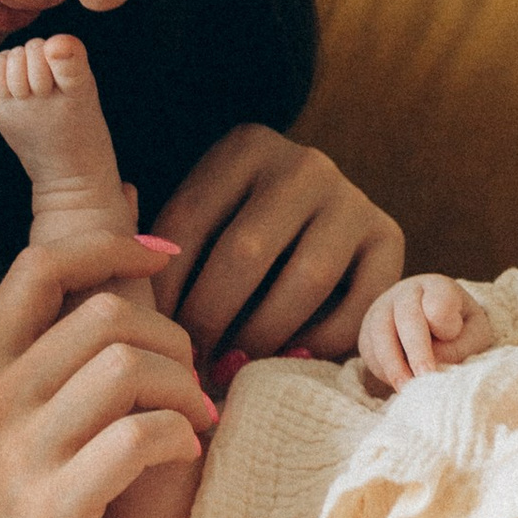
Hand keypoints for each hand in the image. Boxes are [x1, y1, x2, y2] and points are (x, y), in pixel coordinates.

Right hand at [0, 234, 217, 517]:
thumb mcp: (7, 431)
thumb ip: (51, 359)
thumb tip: (118, 266)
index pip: (41, 263)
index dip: (110, 243)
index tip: (163, 257)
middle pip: (104, 311)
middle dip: (170, 335)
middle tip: (190, 380)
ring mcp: (19, 453)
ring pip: (128, 366)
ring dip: (183, 387)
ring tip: (194, 420)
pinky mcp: (54, 508)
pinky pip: (139, 436)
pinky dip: (178, 436)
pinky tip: (181, 456)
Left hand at [147, 126, 404, 362]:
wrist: (320, 229)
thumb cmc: (234, 238)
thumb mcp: (199, 223)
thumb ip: (161, 247)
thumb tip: (127, 284)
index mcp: (245, 146)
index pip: (189, 220)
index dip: (165, 289)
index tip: (151, 336)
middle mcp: (304, 163)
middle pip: (246, 253)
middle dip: (211, 322)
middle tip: (190, 368)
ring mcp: (352, 197)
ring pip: (305, 280)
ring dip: (263, 339)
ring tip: (234, 371)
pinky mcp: (390, 238)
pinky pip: (357, 305)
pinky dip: (320, 344)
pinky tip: (287, 363)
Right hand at [359, 272, 494, 390]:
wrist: (433, 325)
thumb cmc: (460, 330)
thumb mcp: (475, 334)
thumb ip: (461, 346)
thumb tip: (433, 361)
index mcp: (438, 287)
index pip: (439, 302)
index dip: (446, 324)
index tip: (452, 336)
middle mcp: (407, 292)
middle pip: (407, 317)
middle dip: (417, 350)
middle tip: (426, 376)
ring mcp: (383, 308)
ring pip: (381, 332)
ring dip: (394, 364)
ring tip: (407, 389)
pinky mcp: (368, 330)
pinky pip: (369, 349)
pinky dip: (382, 368)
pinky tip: (399, 383)